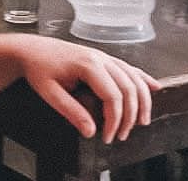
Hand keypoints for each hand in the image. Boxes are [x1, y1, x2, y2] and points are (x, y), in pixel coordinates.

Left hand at [19, 38, 162, 143]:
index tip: (109, 137)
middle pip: (128, 88)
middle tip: (122, 135)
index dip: (115, 120)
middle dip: (130, 115)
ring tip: (142, 122)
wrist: (32, 49)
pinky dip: (143, 79)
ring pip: (134, 77)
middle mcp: (101, 58)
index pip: (113, 96)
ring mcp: (104, 56)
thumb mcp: (49, 93)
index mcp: (88, 65)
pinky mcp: (104, 58)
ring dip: (142, 100)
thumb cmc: (39, 68)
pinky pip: (129, 68)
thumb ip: (71, 111)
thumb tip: (91, 131)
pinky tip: (155, 87)